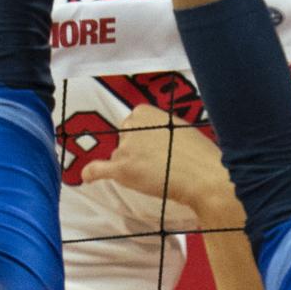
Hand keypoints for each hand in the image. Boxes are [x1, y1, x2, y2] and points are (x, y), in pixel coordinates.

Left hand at [81, 104, 241, 222]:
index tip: (156, 147)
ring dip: (130, 167)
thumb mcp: (178, 127)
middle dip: (134, 151)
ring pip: (119, 158)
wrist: (203, 175)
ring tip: (156, 176)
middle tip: (158, 163)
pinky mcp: (122, 169)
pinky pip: (98, 169)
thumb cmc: (199, 153)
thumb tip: (150, 140)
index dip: (142, 138)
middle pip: (123, 140)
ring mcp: (125, 148)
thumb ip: (158, 128)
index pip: (132, 124)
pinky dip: (91, 173)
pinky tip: (87, 177)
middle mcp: (131, 126)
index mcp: (144, 112)